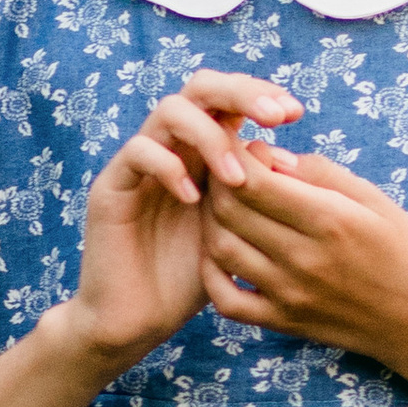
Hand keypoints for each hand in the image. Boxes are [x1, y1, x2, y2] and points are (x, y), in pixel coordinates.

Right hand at [70, 71, 302, 374]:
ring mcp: (140, 163)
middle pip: (200, 87)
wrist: (141, 319)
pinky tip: (193, 199)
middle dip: (240, 92)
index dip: (261, 94)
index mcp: (204, 151)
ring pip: (170, 110)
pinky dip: (169, 167)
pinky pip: (137, 152)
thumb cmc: (197, 277)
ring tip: (237, 179)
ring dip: (210, 136)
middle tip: (274, 116)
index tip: (296, 114)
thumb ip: (261, 195)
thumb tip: (287, 156)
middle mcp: (172, 147)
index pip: (230, 98)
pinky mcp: (111, 186)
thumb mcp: (241, 233)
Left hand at [201, 152, 407, 381]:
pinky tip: (223, 252)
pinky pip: (227, 300)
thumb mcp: (377, 200)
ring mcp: (290, 294)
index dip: (235, 156)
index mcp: (331, 219)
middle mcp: (305, 258)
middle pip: (229, 210)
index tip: (244, 149)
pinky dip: (212, 273)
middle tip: (228, 172)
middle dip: (219, 181)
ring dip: (212, 220)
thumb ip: (321, 173)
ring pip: (221, 248)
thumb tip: (269, 155)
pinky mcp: (284, 322)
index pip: (253, 179)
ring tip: (226, 206)